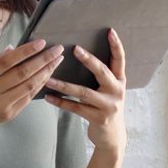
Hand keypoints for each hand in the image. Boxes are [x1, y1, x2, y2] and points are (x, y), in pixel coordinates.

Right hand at [0, 39, 64, 136]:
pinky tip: (48, 74)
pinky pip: (29, 96)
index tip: (41, 42)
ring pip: (29, 86)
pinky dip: (40, 83)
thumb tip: (15, 48)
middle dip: (43, 60)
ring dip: (46, 72)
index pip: (5, 62)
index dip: (25, 52)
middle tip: (57, 49)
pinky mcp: (11, 114)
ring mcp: (1, 105)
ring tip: (57, 60)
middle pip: (22, 74)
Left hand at [44, 29, 127, 152]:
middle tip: (75, 49)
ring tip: (48, 79)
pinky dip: (60, 102)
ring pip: (83, 92)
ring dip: (64, 85)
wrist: (113, 137)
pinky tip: (48, 97)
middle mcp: (116, 91)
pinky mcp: (98, 118)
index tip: (110, 31)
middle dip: (89, 60)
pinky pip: (75, 108)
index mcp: (120, 80)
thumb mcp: (109, 90)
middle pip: (102, 72)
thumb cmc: (106, 107)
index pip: (120, 59)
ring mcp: (108, 106)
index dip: (116, 45)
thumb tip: (81, 53)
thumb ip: (102, 75)